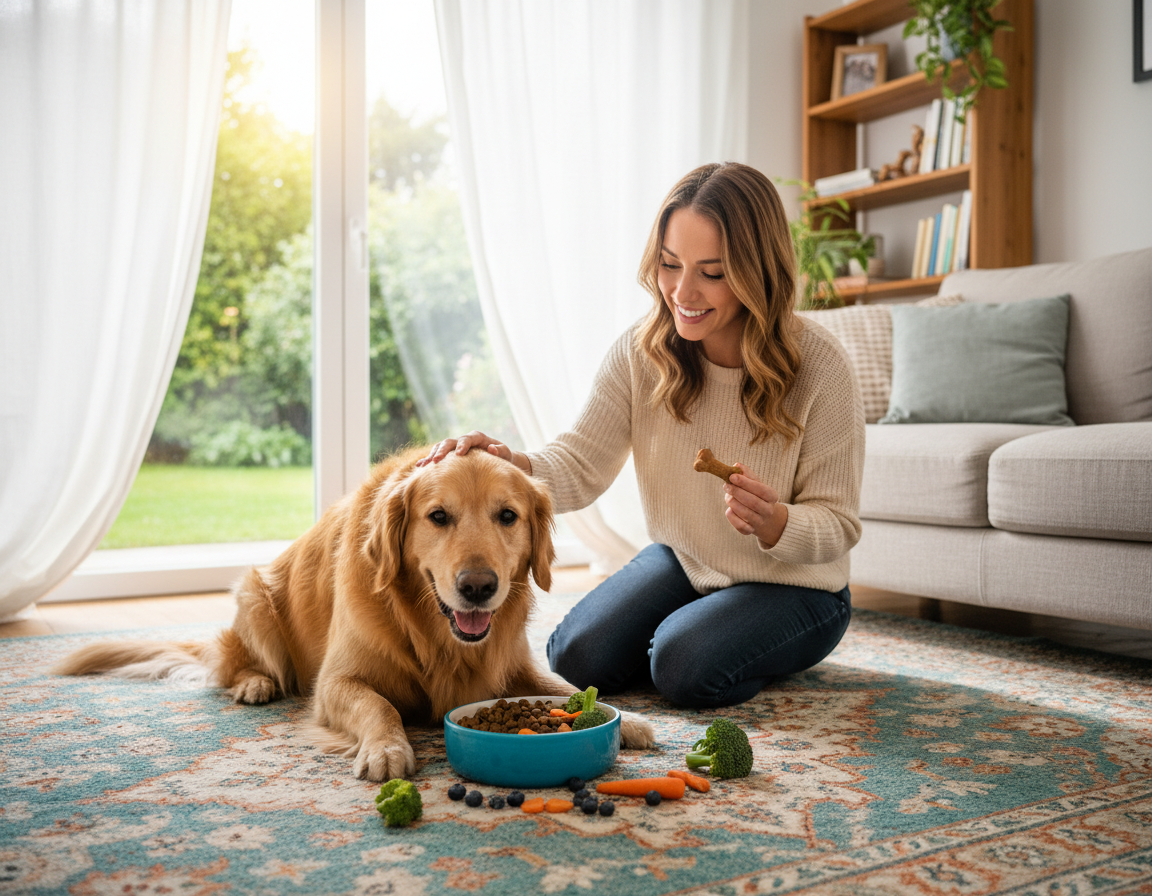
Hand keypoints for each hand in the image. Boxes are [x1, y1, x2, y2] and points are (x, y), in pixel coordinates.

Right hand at [415, 431, 530, 474]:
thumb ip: (500, 450)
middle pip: (450, 442)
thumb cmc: (504, 457)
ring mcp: (455, 447)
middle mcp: (464, 440)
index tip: (459, 454)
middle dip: (442, 451)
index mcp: (477, 437)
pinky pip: (438, 456)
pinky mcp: (450, 456)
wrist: (498, 459)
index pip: (468, 438)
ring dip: (431, 456)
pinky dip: (429, 461)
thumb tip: (491, 448)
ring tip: (423, 465)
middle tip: (435, 461)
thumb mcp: (506, 454)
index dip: (463, 445)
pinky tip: (419, 468)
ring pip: (440, 448)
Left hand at [723, 463, 787, 546]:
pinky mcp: (750, 531)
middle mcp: (768, 510)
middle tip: (726, 485)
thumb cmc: (757, 496)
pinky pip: (740, 526)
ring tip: (728, 496)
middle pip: (753, 502)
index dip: (746, 483)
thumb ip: (747, 474)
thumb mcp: (756, 484)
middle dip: (737, 492)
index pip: (760, 489)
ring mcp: (760, 522)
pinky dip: (732, 517)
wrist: (765, 518)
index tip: (732, 476)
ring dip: (733, 503)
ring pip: (745, 514)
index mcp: (772, 496)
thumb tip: (737, 465)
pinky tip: (729, 510)